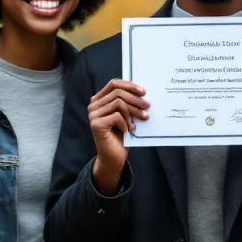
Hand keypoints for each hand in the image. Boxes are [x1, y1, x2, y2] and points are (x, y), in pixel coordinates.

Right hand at [88, 78, 147, 195]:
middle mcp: (93, 105)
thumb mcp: (126, 115)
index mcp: (99, 99)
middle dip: (136, 99)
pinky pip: (117, 116)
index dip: (129, 85)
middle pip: (118, 93)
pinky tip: (128, 130)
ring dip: (133, 112)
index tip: (144, 91)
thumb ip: (128, 102)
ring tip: (141, 120)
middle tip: (148, 106)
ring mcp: (93, 115)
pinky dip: (126, 123)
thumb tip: (142, 91)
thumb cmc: (122, 135)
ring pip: (119, 103)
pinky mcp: (96, 124)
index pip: (114, 83)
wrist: (114, 158)